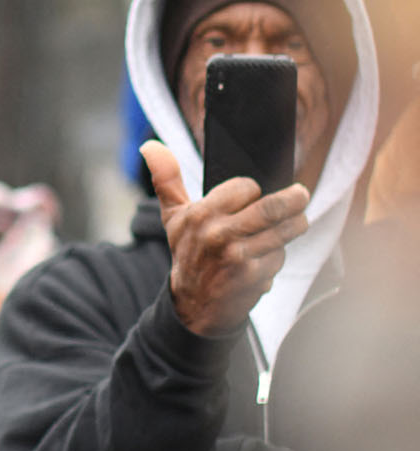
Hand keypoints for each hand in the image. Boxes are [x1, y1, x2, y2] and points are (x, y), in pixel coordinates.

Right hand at [141, 141, 310, 337]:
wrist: (193, 305)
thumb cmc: (187, 252)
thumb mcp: (173, 216)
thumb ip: (166, 178)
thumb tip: (149, 145)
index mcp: (199, 214)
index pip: (245, 187)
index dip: (252, 189)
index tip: (251, 195)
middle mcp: (217, 234)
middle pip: (272, 207)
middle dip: (294, 200)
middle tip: (300, 195)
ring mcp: (237, 256)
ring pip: (284, 231)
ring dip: (293, 226)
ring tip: (292, 224)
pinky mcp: (253, 276)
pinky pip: (280, 256)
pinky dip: (278, 256)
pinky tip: (264, 259)